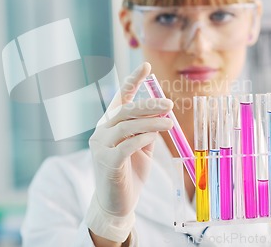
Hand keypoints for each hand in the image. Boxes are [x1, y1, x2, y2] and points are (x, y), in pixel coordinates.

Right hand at [85, 62, 172, 242]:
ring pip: (127, 126)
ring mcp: (101, 147)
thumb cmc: (129, 174)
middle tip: (170, 104)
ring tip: (170, 123)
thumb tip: (162, 113)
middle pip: (125, 110)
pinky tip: (153, 138)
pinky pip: (126, 145)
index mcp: (109, 125)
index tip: (146, 66)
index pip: (120, 98)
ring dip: (151, 122)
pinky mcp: (107, 162)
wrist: (116, 204)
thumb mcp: (141, 148)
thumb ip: (148, 130)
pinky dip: (142, 138)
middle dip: (149, 104)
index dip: (133, 81)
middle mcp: (101, 132)